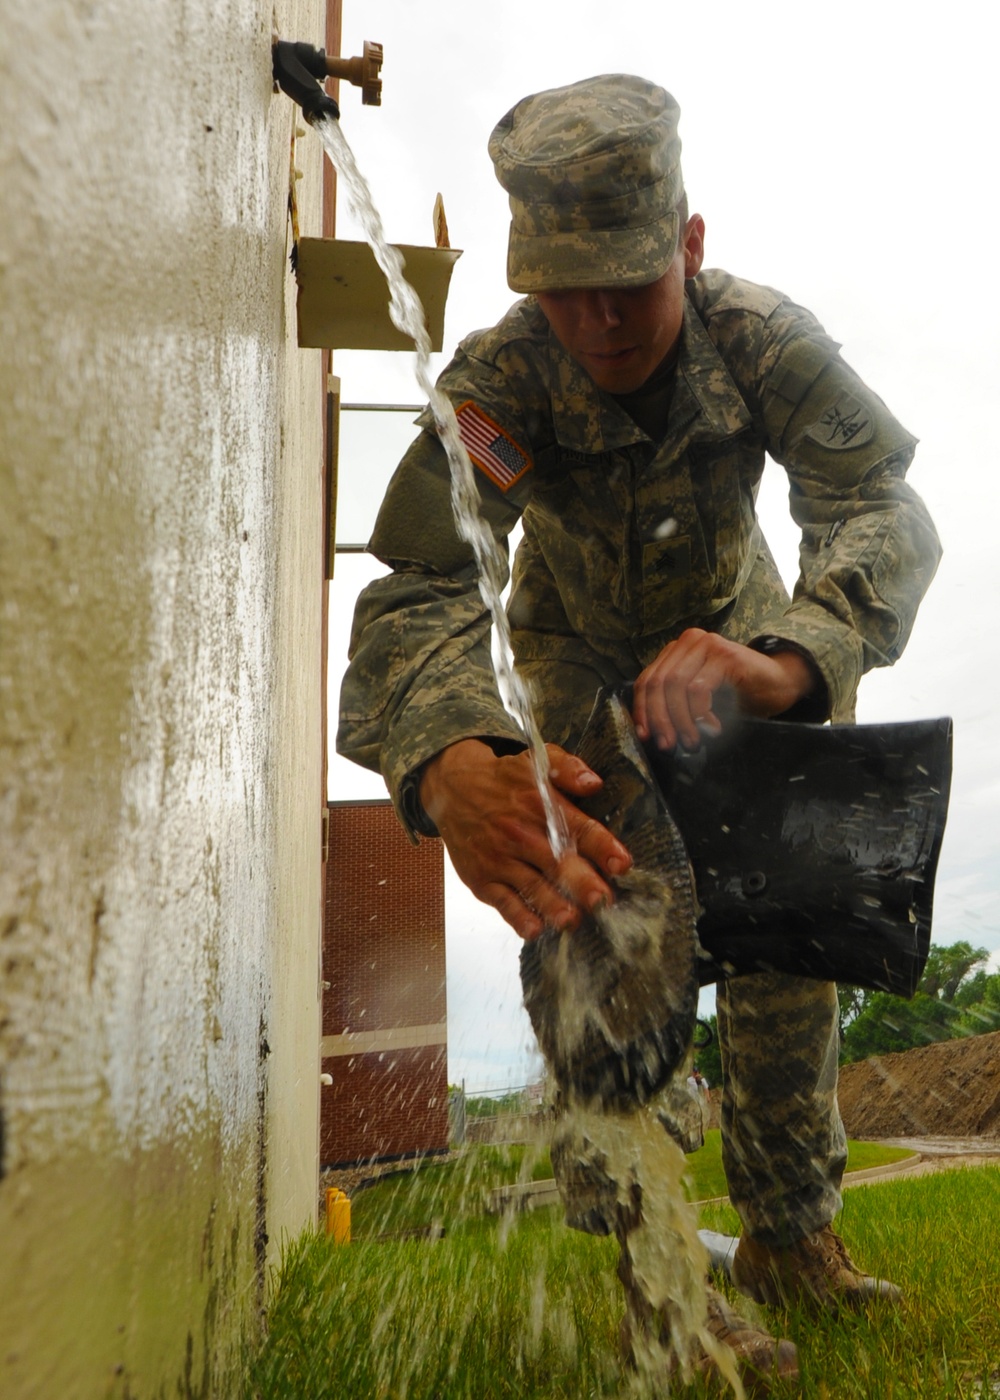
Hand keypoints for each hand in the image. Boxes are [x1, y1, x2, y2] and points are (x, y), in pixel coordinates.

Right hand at [418, 739, 632, 939]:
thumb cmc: (503, 779)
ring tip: (572, 921)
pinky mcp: (482, 879)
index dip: (602, 846)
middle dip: (581, 882)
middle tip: (603, 901)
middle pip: (557, 862)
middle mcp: (521, 833)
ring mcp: (500, 858)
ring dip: (553, 905)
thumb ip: (568, 769)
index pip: (578, 828)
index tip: (623, 864)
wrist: (452, 787)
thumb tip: (595, 784)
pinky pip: (502, 902)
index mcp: (541, 805)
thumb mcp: (536, 761)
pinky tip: (534, 930)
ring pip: (531, 886)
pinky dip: (518, 917)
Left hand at [632, 629, 816, 750]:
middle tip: (669, 745)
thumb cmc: (738, 694)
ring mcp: (707, 645)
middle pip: (658, 683)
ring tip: (692, 741)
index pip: (647, 680)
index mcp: (677, 650)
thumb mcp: (699, 698)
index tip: (644, 736)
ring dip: (681, 720)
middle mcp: (689, 641)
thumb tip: (650, 733)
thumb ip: (675, 704)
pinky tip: (713, 728)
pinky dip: (700, 714)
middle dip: (660, 719)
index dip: (642, 710)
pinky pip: (699, 688)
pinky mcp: (725, 655)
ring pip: (676, 686)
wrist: (781, 683)